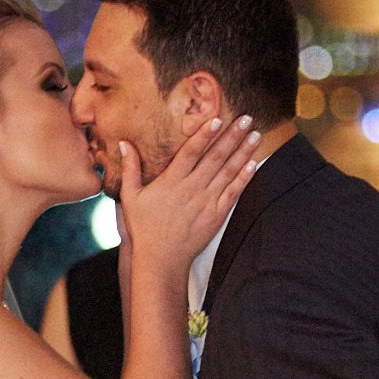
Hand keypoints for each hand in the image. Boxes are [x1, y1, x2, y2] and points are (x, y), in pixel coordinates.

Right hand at [116, 116, 259, 273]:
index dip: (204, 134)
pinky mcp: (216, 216)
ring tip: (255, 134)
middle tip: (247, 118)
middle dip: (232, 136)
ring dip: (243, 152)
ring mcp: (206, 203)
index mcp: (171, 182)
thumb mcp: (130, 197)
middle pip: (215, 158)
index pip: (190, 152)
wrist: (161, 260)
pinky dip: (244, 178)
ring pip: (228, 172)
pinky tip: (253, 163)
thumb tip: (123, 143)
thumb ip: (129, 168)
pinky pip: (233, 193)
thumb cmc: (144, 228)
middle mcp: (192, 189)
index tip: (217, 118)